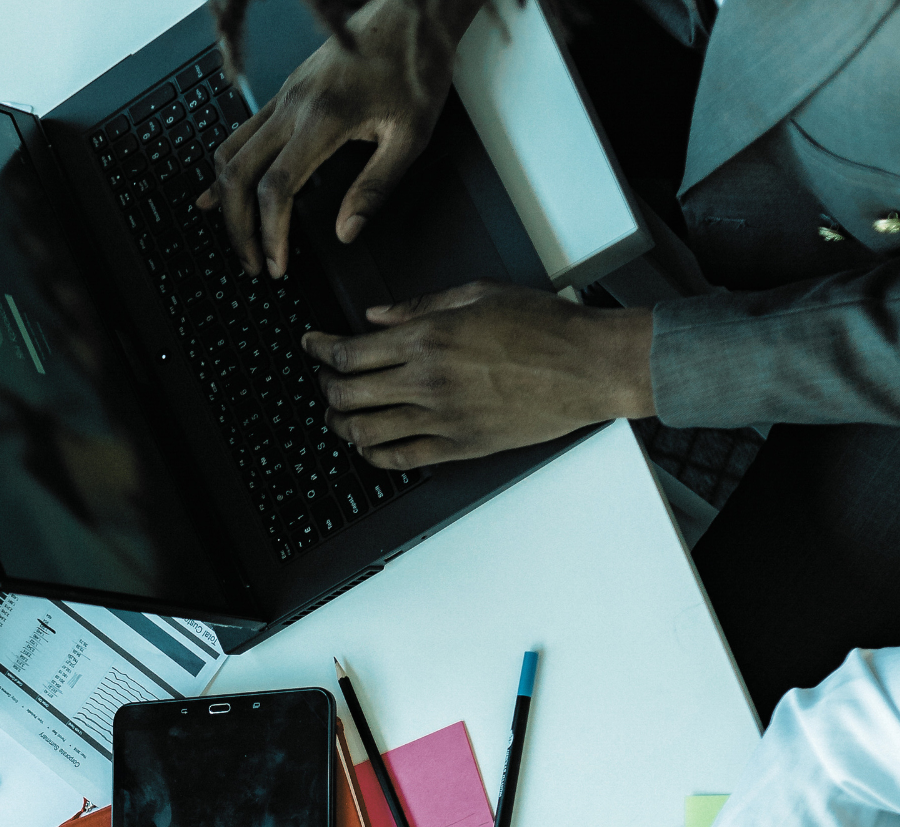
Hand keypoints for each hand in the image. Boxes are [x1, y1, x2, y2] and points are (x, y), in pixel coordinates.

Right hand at [198, 0, 483, 276]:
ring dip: (225, 201)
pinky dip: (225, 169)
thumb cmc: (414, 67)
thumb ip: (376, 187)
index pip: (276, 188)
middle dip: (238, 227)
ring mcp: (282, 98)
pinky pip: (239, 135)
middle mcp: (292, 106)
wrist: (409, 15)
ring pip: (229, 154)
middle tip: (253, 263)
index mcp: (322, 118)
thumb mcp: (410, 135)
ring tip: (239, 238)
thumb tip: (348, 231)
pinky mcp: (283, 94)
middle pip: (238, 175)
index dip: (270, 233)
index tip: (278, 263)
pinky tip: (218, 191)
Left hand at [301, 283, 653, 467]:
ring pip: (364, 432)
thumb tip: (376, 316)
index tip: (311, 345)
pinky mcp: (459, 447)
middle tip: (322, 379)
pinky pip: (399, 459)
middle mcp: (427, 383)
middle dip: (324, 387)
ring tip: (337, 414)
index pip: (349, 354)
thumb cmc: (545, 328)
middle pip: (347, 395)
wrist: (588, 367)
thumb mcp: (477, 295)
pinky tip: (369, 444)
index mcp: (427, 340)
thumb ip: (418, 307)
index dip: (319, 351)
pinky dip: (373, 453)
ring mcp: (441, 420)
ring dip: (340, 424)